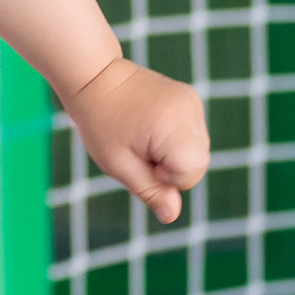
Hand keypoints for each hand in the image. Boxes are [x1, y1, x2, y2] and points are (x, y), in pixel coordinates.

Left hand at [66, 54, 208, 223]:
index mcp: (174, 127)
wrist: (95, 77)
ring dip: (173, 153)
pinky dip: (175, 139)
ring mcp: (193, 102)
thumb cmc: (101, 122)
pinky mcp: (190, 98)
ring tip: (142, 135)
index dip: (165, 176)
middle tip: (139, 148)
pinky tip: (150, 125)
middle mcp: (190, 111)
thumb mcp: (119, 164)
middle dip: (171, 166)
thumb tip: (172, 216)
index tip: (140, 158)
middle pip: (198, 163)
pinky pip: (192, 134)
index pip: (191, 174)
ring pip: (197, 150)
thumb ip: (150, 191)